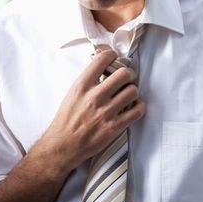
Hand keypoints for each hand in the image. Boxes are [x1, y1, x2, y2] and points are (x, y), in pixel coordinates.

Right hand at [39, 49, 145, 174]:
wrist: (63, 146)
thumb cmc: (67, 119)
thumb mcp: (73, 93)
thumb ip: (89, 79)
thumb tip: (105, 65)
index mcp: (82, 86)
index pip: (102, 59)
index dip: (112, 55)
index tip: (115, 58)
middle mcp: (95, 97)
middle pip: (124, 74)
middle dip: (129, 74)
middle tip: (127, 78)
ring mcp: (105, 112)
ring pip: (133, 91)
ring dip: (133, 91)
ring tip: (128, 94)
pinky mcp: (114, 127)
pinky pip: (138, 111)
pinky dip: (139, 107)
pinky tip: (134, 106)